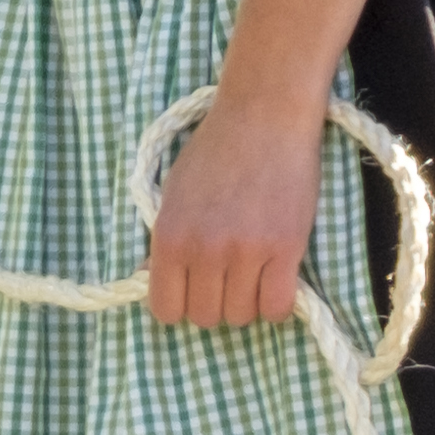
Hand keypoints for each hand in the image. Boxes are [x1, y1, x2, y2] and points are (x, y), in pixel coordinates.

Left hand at [146, 83, 330, 329]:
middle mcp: (202, 250)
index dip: (180, 306)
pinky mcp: (286, 249)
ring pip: (241, 316)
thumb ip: (164, 240)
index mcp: (168, 237)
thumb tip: (149, 276)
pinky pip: (277, 306)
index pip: (165, 309)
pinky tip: (276, 281)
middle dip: (215, 304)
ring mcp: (245, 251)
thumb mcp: (173, 193)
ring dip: (247, 302)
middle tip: (228, 279)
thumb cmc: (215, 151)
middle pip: (205, 317)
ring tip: (253, 274)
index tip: (193, 291)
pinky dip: (276, 303)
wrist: (264, 117)